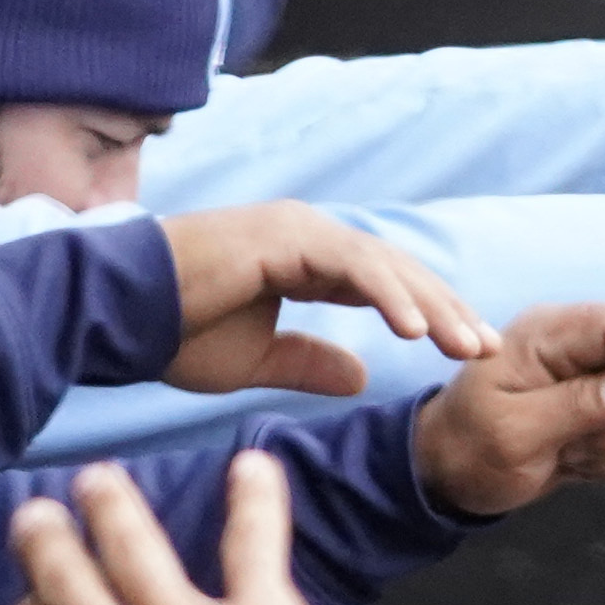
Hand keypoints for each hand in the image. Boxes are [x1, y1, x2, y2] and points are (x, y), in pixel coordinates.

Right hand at [157, 202, 494, 400]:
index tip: (470, 353)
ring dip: (432, 307)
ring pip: (386, 266)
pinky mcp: (284, 235)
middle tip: (490, 349)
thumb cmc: (172, 333)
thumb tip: (362, 376)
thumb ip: (310, 362)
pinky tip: (417, 332)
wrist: (114, 313)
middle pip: (397, 272)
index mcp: (305, 259)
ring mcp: (298, 228)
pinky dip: (388, 296)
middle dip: (448, 311)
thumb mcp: (256, 359)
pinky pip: (351, 266)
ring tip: (468, 346)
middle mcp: (309, 235)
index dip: (431, 317)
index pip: (385, 285)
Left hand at [413, 303, 604, 517]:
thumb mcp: (512, 434)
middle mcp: (574, 346)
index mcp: (545, 334)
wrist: (451, 475)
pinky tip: (569, 460)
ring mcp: (591, 377)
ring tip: (561, 455)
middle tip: (570, 450)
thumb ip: (574, 408)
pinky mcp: (601, 407)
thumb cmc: (468, 448)